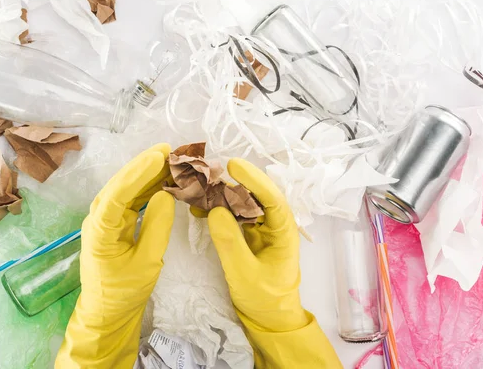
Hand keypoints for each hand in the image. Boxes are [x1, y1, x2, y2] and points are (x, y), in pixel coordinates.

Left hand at [56, 143, 175, 368]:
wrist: (107, 314)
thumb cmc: (124, 293)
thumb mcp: (147, 264)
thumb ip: (157, 228)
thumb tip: (165, 195)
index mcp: (100, 231)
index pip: (116, 195)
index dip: (137, 174)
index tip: (158, 157)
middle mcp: (98, 219)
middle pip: (119, 185)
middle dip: (143, 165)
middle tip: (168, 149)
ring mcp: (105, 221)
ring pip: (125, 189)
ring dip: (146, 174)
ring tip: (170, 159)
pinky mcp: (114, 224)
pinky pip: (130, 200)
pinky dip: (147, 188)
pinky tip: (163, 179)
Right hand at [207, 158, 308, 331]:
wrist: (268, 318)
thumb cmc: (264, 298)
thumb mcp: (244, 273)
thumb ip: (230, 243)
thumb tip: (215, 210)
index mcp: (283, 231)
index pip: (272, 197)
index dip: (254, 179)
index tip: (233, 165)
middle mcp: (274, 224)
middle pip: (255, 194)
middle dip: (232, 182)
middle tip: (207, 172)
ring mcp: (260, 228)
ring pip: (242, 202)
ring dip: (221, 194)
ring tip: (199, 187)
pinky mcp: (248, 234)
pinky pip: (233, 215)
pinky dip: (217, 209)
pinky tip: (199, 208)